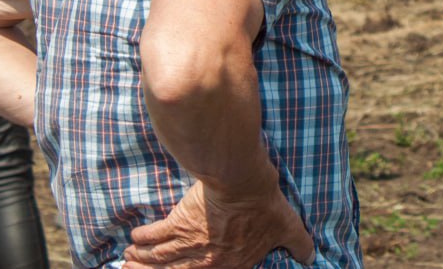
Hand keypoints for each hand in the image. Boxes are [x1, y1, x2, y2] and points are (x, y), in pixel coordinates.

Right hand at [122, 178, 314, 267]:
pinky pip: (156, 235)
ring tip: (129, 261)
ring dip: (144, 261)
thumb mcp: (287, 226)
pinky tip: (134, 239)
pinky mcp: (179, 223)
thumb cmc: (267, 204)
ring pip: (161, 257)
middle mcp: (208, 260)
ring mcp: (191, 244)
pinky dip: (144, 239)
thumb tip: (312, 256)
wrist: (244, 182)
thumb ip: (298, 243)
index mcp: (232, 265)